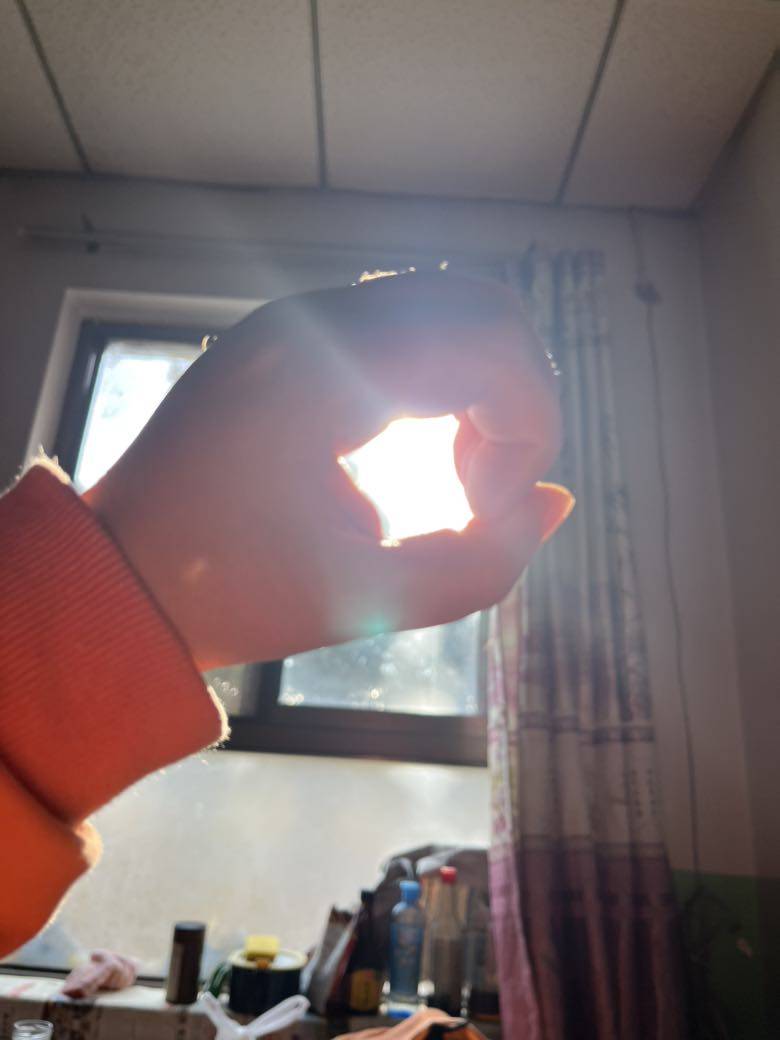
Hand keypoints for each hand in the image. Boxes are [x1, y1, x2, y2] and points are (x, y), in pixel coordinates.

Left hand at [83, 274, 572, 669]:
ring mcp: (295, 319)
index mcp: (323, 370)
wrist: (117, 575)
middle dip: (517, 397)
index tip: (488, 510)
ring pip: (445, 305)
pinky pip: (402, 325)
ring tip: (453, 474)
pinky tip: (414, 451)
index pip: (492, 344)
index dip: (530, 429)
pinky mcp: (289, 338)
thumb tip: (554, 502)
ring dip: (481, 385)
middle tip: (482, 488)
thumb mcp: (367, 601)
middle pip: (482, 304)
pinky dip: (440, 378)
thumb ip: (484, 564)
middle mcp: (310, 320)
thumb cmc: (225, 594)